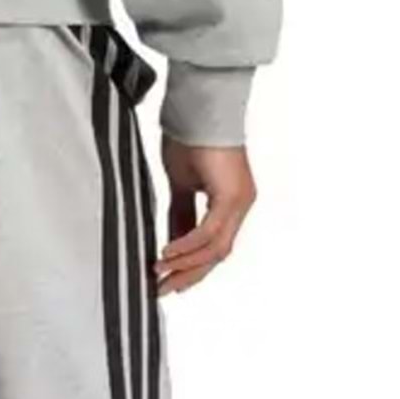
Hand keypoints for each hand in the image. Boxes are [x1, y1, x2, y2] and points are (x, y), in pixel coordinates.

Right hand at [158, 138, 256, 295]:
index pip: (213, 246)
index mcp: (230, 203)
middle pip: (216, 254)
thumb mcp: (181, 185)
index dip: (191, 267)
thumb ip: (181, 214)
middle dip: (187, 275)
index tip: (169, 281)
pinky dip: (187, 246)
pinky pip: (209, 233)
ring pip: (215, 249)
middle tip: (162, 290)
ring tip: (159, 275)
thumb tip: (174, 241)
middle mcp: (240, 204)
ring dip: (185, 265)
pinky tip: (166, 255)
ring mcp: (239, 201)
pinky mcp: (231, 196)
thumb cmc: (190, 137)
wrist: (198, 108)